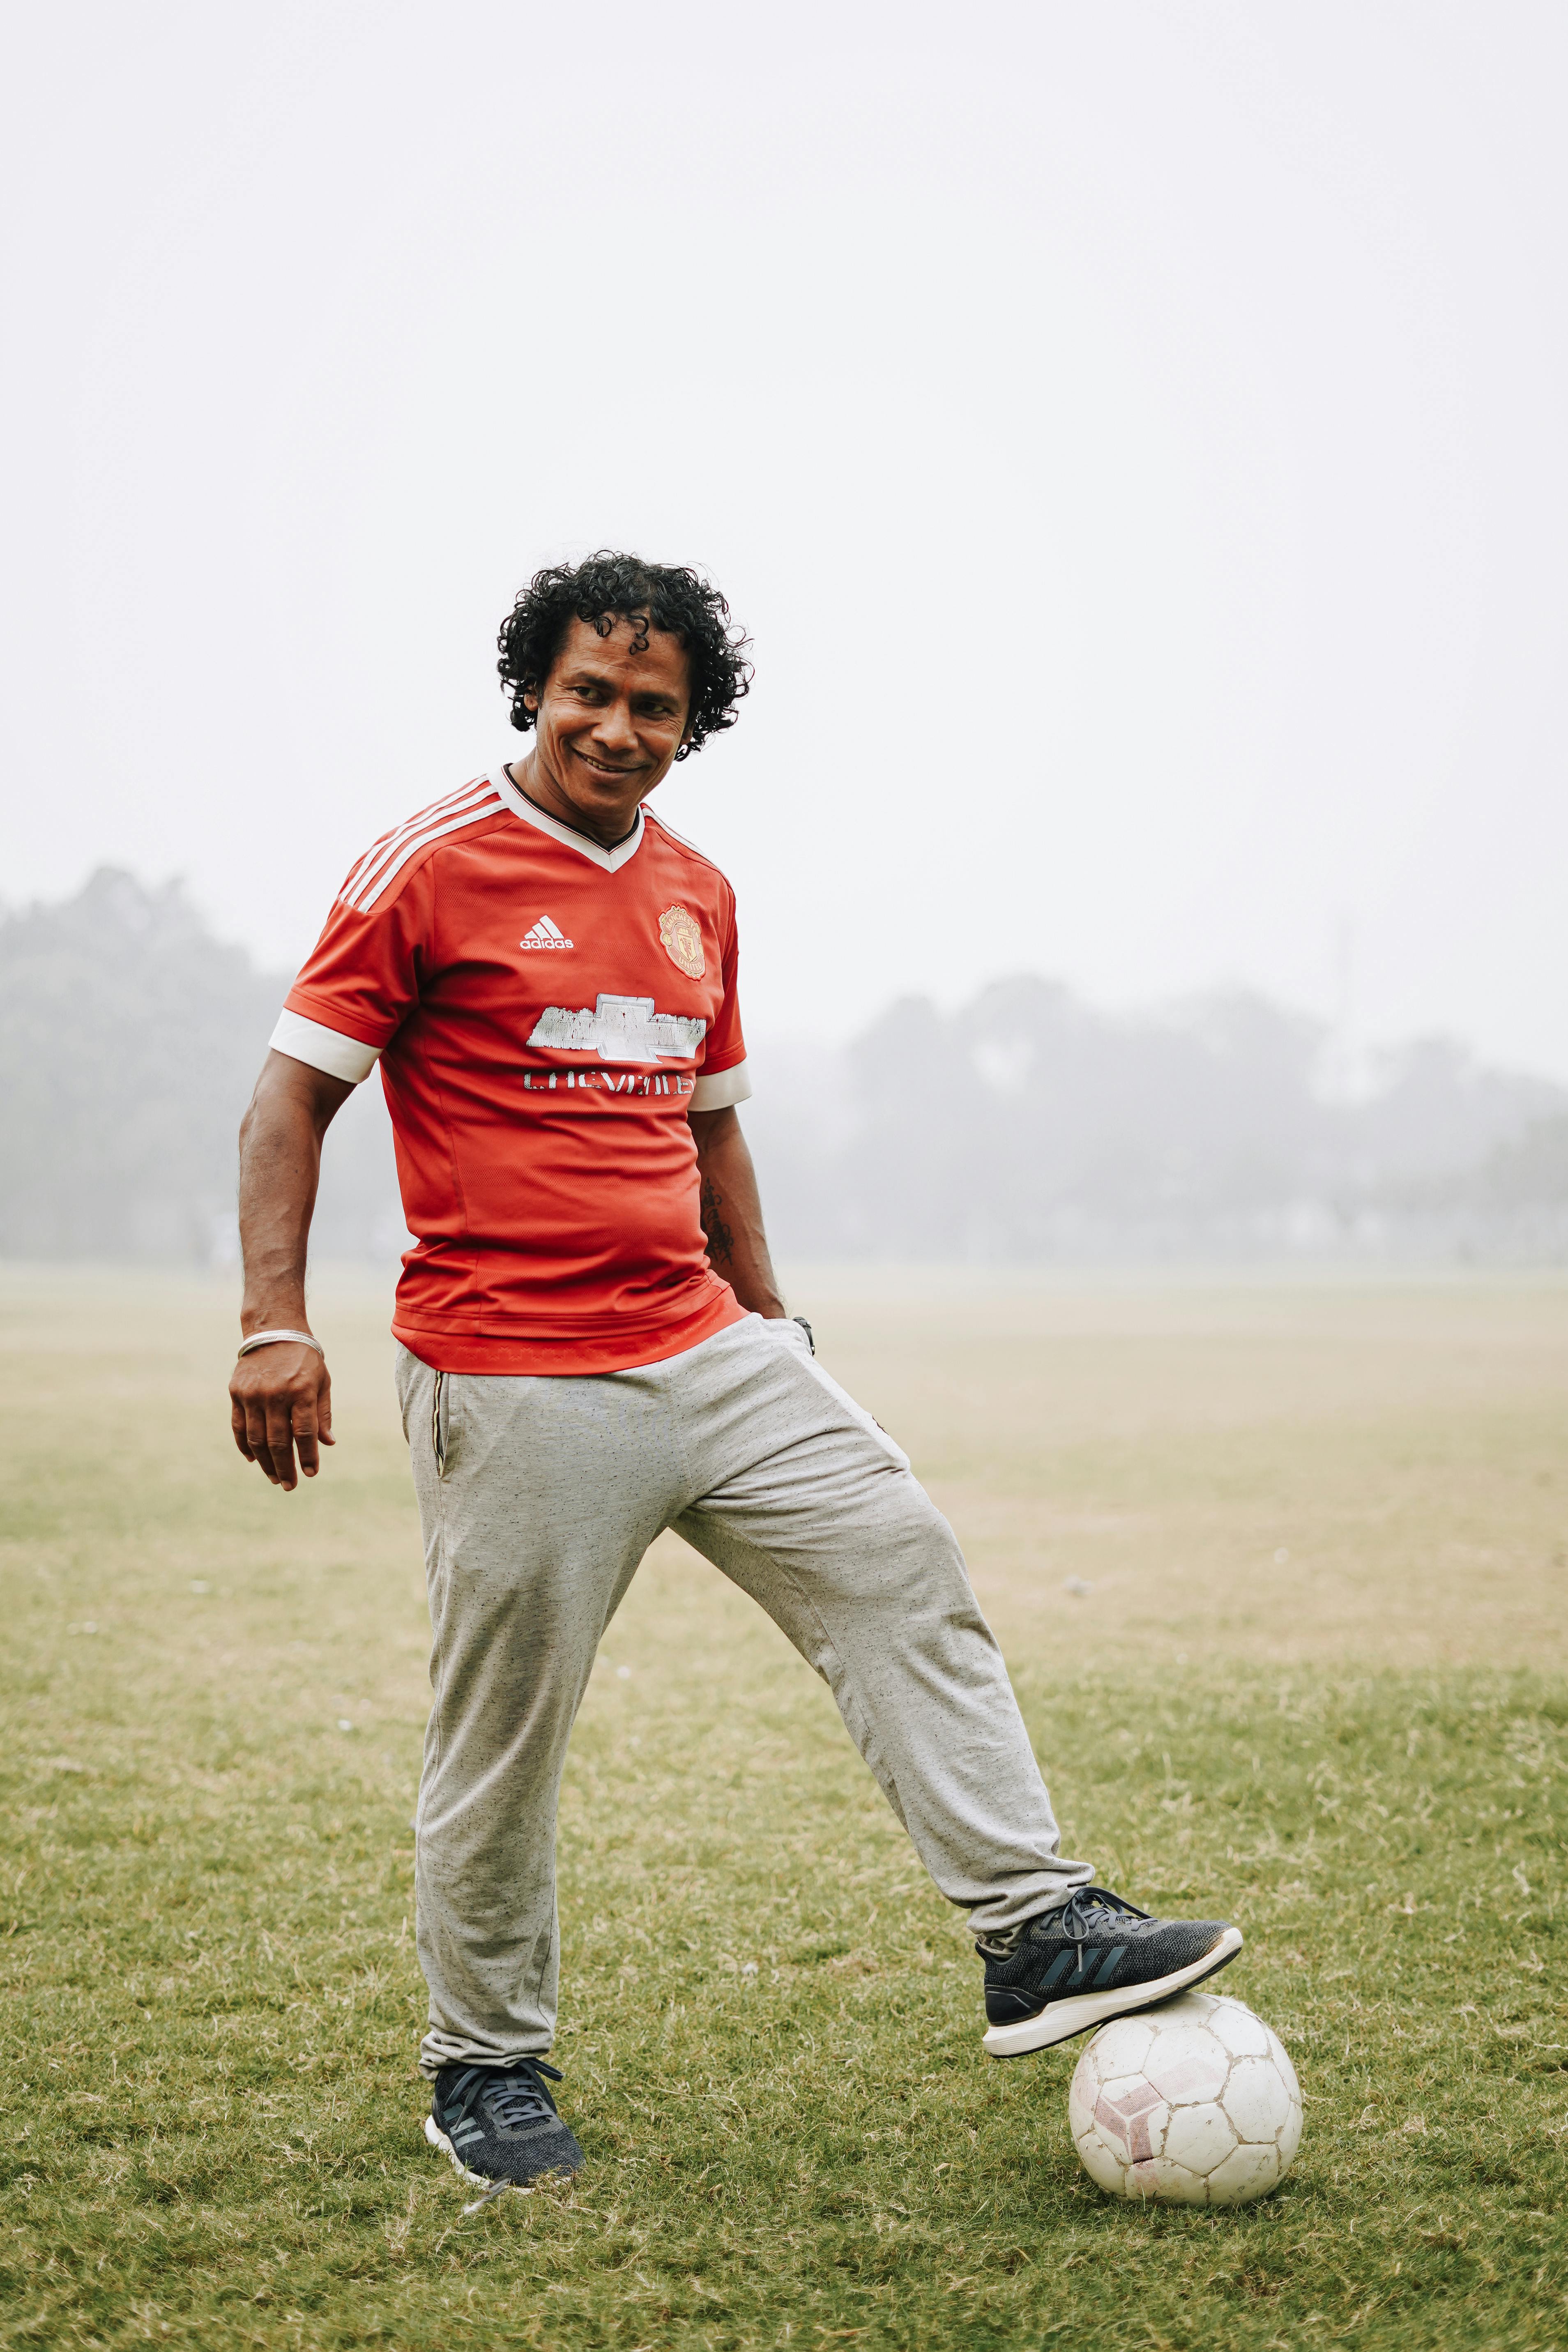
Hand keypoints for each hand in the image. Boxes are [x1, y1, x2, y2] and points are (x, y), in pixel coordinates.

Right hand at [229, 1342, 333, 1489]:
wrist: (274, 1330)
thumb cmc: (304, 1359)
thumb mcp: (322, 1382)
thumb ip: (322, 1414)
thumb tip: (327, 1443)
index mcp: (301, 1390)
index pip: (304, 1433)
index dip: (307, 1456)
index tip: (311, 1473)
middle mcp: (275, 1393)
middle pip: (278, 1441)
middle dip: (285, 1467)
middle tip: (290, 1485)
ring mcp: (252, 1394)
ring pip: (256, 1439)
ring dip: (265, 1462)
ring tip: (275, 1477)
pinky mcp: (236, 1393)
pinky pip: (238, 1426)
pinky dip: (245, 1446)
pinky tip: (253, 1459)